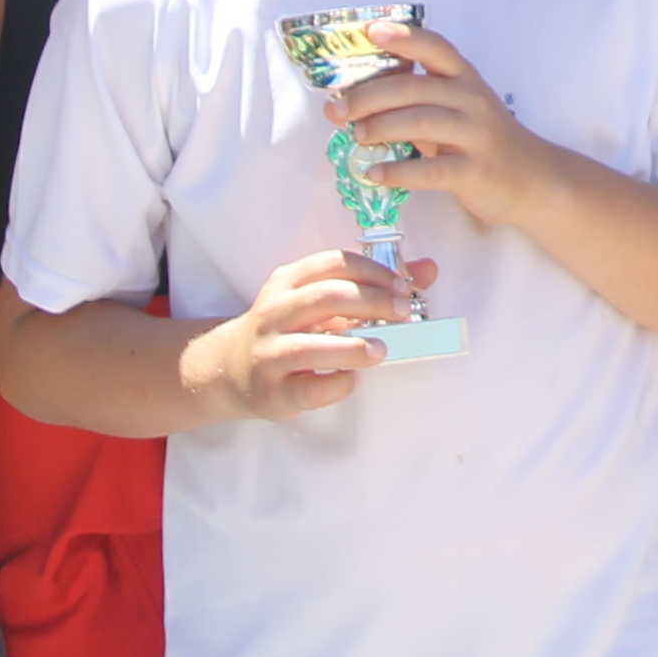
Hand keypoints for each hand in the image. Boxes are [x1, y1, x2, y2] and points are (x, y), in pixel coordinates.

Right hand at [190, 247, 429, 418]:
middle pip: (325, 298)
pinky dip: (335, 384)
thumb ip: (372, 284)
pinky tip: (352, 380)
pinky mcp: (272, 392)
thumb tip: (428, 270)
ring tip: (382, 349)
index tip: (405, 285)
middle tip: (404, 312)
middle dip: (371, 302)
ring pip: (308, 347)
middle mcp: (274, 313)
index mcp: (287, 282)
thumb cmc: (288, 329)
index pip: (333, 263)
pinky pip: (308, 389)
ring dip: (351, 347)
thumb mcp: (318, 299)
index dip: (374, 271)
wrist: (229, 369)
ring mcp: (269, 354)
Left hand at [325, 24, 560, 230]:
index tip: (372, 31)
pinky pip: (430, 169)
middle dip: (368, 97)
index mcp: (465, 78)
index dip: (404, 37)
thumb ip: (420, 99)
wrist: (532, 179)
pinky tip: (376, 173)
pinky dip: (398, 172)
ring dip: (380, 128)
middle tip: (338, 110)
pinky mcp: (474, 170)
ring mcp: (475, 135)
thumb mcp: (459, 108)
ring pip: (420, 123)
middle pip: (414, 89)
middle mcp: (471, 100)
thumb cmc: (484, 139)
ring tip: (358, 137)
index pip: (435, 48)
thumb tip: (359, 98)